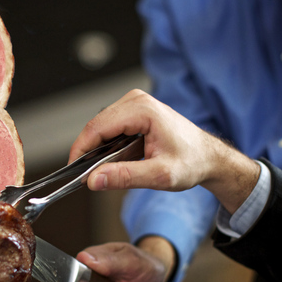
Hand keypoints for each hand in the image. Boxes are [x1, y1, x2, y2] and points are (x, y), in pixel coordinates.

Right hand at [69, 89, 258, 212]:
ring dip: (98, 149)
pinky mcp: (134, 111)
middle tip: (88, 177)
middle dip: (88, 152)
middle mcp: (136, 101)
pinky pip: (110, 128)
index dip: (81, 150)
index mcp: (143, 110)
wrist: (208, 157)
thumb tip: (94, 180)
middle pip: (96, 126)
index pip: (97, 127)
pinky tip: (116, 161)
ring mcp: (134, 104)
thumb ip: (125, 177)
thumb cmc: (192, 162)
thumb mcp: (159, 175)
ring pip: (100, 127)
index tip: (73, 171)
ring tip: (105, 170)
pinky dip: (107, 146)